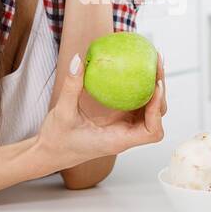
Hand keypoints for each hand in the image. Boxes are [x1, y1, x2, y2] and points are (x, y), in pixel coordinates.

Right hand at [36, 52, 167, 170]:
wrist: (50, 152)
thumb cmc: (56, 141)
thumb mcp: (62, 113)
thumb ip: (71, 87)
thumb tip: (78, 59)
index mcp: (118, 140)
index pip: (151, 131)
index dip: (157, 109)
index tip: (155, 87)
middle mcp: (125, 135)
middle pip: (156, 116)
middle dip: (160, 91)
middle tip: (156, 62)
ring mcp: (123, 128)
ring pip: (148, 110)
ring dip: (152, 88)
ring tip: (151, 62)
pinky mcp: (117, 120)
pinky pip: (134, 104)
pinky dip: (139, 89)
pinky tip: (134, 70)